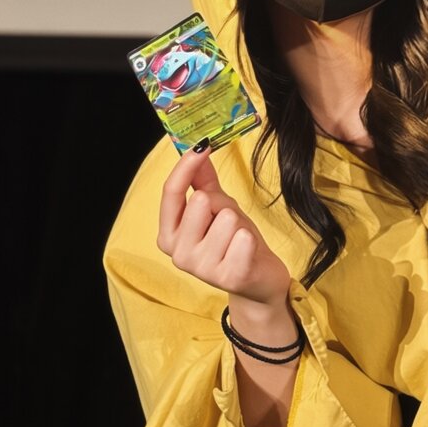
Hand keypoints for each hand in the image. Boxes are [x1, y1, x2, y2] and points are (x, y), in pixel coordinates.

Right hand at [157, 145, 290, 310]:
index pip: (170, 192)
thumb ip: (202, 181)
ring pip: (226, 217)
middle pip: (201, 201)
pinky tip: (248, 251)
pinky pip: (243, 237)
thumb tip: (196, 147)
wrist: (258, 281)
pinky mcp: (229, 276)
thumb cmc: (234, 241)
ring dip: (239, 223)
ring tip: (240, 239)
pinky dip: (250, 238)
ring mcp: (203, 269)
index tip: (203, 145)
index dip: (185, 166)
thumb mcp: (217, 207)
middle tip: (229, 223)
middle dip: (222, 204)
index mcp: (169, 235)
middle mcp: (179, 254)